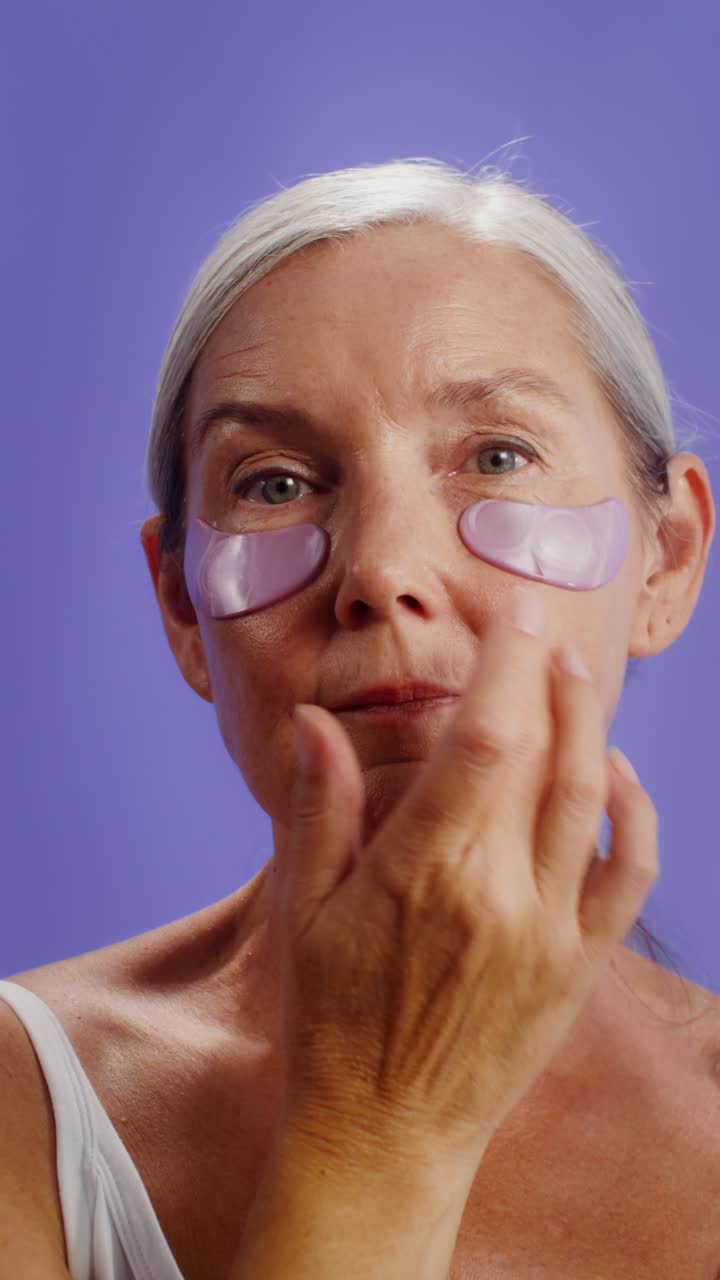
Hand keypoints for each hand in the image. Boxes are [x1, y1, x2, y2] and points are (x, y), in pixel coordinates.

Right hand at [273, 592, 657, 1177]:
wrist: (386, 1131)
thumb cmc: (332, 1016)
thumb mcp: (303, 908)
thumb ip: (317, 806)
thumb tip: (313, 718)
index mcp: (423, 870)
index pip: (487, 736)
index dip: (508, 662)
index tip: (513, 613)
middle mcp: (498, 893)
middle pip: (548, 752)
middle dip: (549, 674)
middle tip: (541, 625)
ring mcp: (549, 931)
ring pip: (591, 799)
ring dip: (589, 724)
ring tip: (572, 674)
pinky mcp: (578, 964)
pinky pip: (628, 873)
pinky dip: (635, 813)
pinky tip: (614, 769)